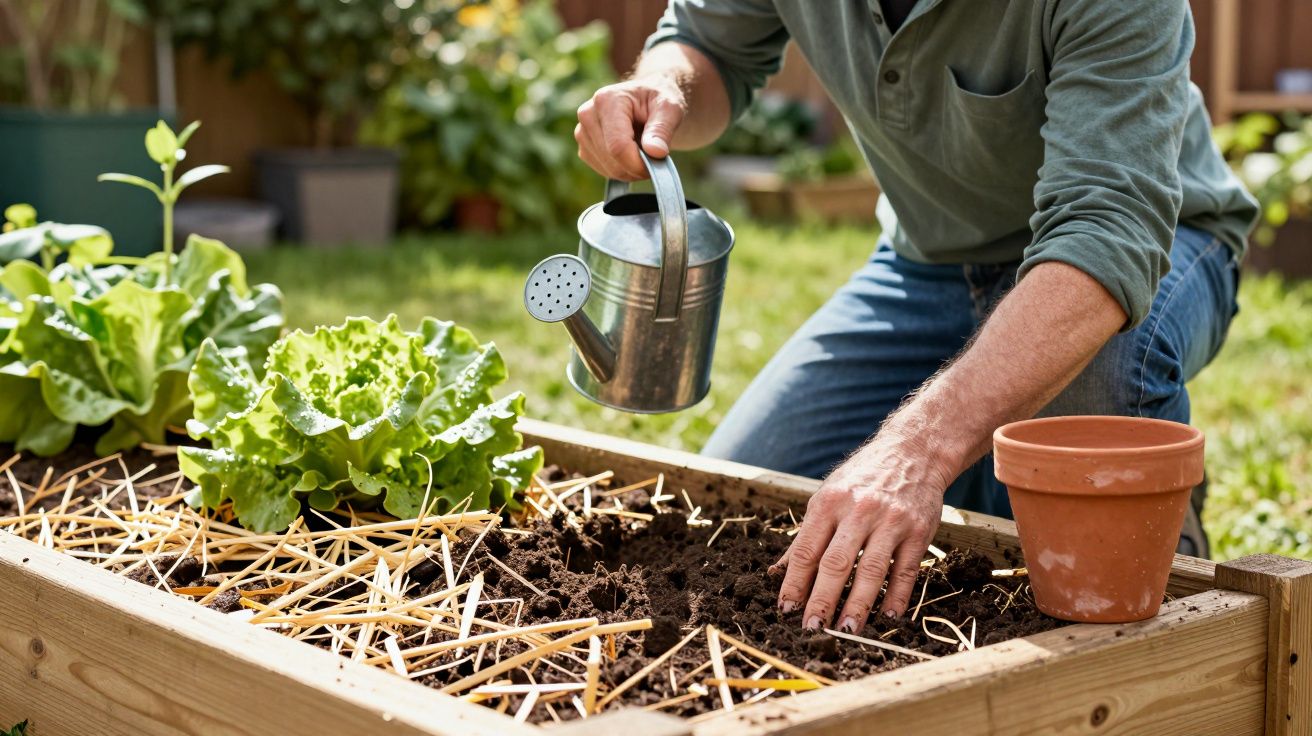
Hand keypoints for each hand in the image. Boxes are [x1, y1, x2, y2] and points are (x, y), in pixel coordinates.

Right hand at [575, 76, 686, 180]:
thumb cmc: (657, 100)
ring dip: (631, 170)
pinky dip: (622, 171)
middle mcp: (588, 114)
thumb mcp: (669, 107)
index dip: (638, 163)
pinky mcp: (584, 147)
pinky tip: (632, 154)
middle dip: (637, 167)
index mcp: (607, 100)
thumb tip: (655, 152)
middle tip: (655, 157)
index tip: (658, 164)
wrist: (646, 99)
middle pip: (612, 159)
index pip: (618, 145)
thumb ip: (662, 128)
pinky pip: (604, 171)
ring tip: (644, 151)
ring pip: (608, 169)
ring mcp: (582, 132)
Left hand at [773, 430, 949, 633]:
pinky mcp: (919, 531)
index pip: (807, 550)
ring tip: (847, 630)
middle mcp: (859, 511)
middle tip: (812, 629)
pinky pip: (906, 570)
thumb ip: (807, 535)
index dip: (795, 583)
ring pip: (871, 571)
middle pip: (836, 563)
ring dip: (858, 605)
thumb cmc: (863, 477)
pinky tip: (887, 617)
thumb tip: (778, 572)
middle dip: (822, 600)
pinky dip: (897, 597)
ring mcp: (891, 521)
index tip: (785, 610)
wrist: (914, 451)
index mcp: (830, 502)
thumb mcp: (828, 496)